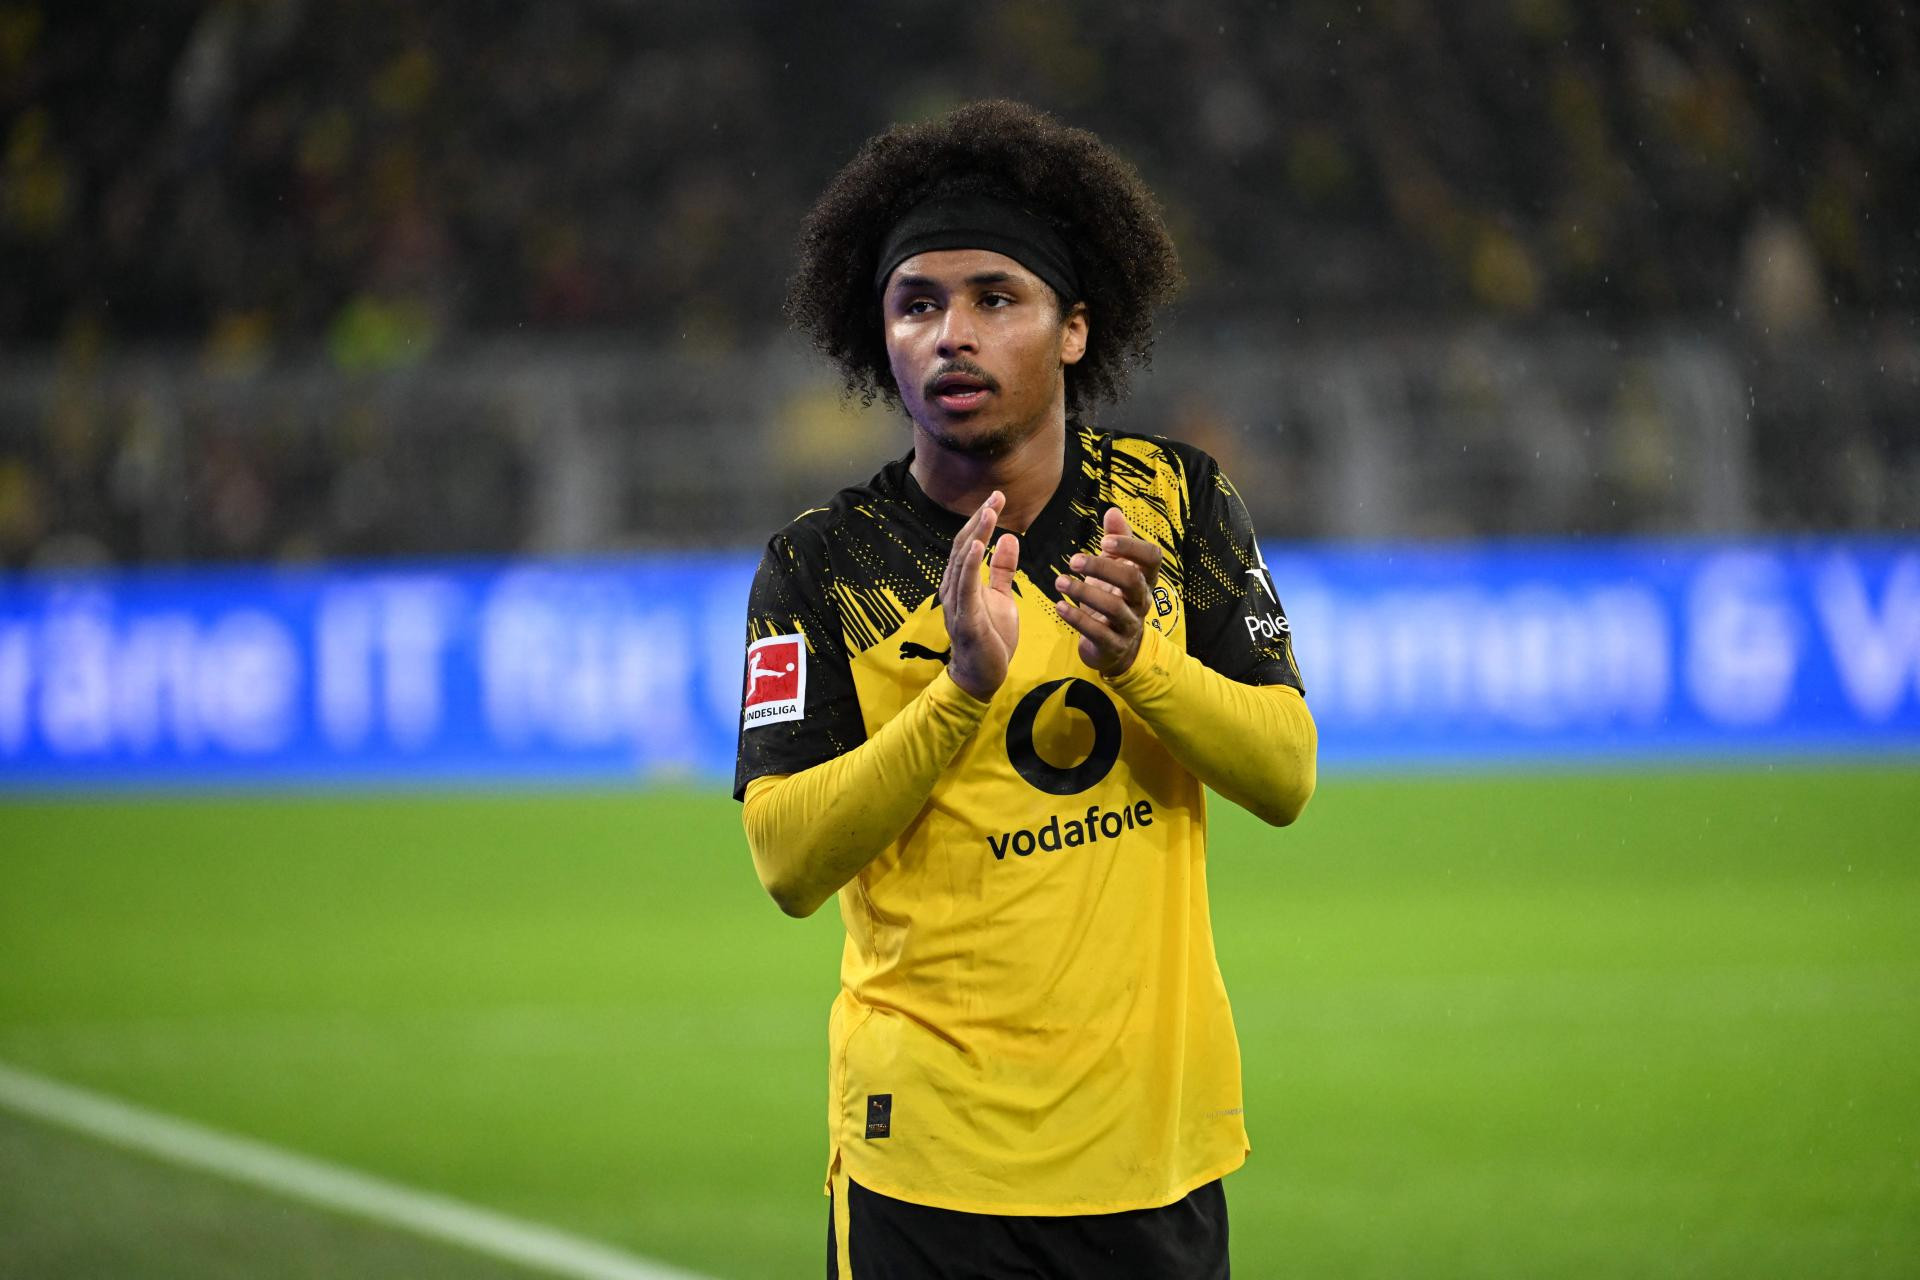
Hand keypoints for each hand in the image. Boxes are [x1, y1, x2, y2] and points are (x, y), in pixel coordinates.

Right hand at [942, 491, 1020, 700]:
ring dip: (976, 535)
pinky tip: (978, 545)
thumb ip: (1003, 569)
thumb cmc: (991, 637)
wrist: (983, 676)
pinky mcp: (965, 618)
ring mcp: (957, 603)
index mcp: (962, 581)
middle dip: (980, 520)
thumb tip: (1009, 538)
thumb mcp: (1003, 597)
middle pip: (963, 545)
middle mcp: (954, 587)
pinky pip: (966, 586)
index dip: (982, 520)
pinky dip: (971, 564)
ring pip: (963, 561)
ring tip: (989, 513)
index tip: (998, 498)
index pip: (969, 543)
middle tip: (996, 497)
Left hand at [1055, 507, 1163, 676]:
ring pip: (1114, 608)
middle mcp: (1142, 600)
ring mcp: (1130, 625)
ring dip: (1084, 592)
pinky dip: (1077, 619)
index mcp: (1145, 578)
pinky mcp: (1114, 645)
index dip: (1131, 547)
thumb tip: (1113, 511)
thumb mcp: (1116, 568)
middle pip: (1132, 580)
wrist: (1115, 646)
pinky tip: (1059, 606)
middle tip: (1074, 560)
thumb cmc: (1114, 598)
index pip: (1152, 558)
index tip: (1104, 540)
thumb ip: (1117, 540)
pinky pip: (1098, 633)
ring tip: (1060, 581)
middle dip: (1102, 568)